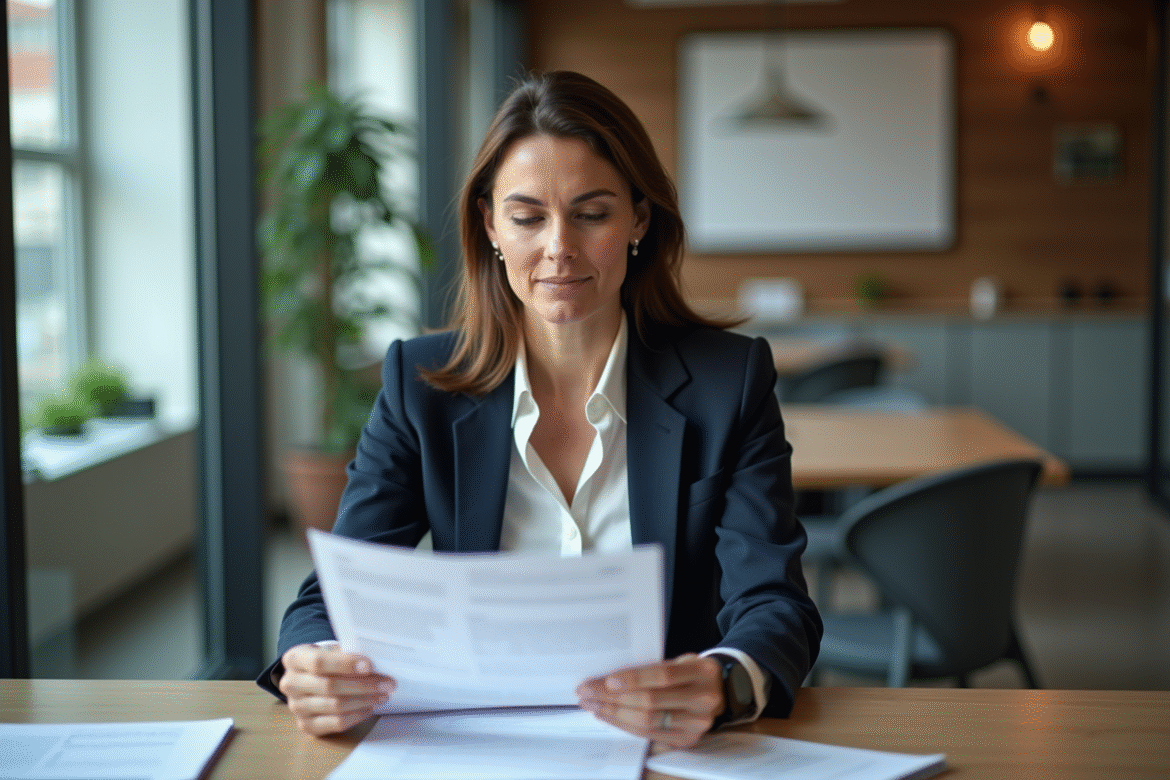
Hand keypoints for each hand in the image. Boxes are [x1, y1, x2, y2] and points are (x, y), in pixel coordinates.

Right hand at [278, 644, 395, 735]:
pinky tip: (369, 707)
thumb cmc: (325, 661)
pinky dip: (357, 715)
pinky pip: (336, 723)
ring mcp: (296, 707)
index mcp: (294, 658)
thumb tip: (374, 664)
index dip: (346, 664)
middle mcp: (290, 683)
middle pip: (329, 686)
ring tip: (382, 695)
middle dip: (363, 685)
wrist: (308, 678)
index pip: (319, 662)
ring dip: (364, 701)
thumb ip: (346, 653)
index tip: (370, 666)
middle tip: (387, 683)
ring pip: (335, 706)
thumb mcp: (330, 650)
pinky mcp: (306, 726)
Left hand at [576, 654, 723, 748]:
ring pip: (648, 720)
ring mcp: (696, 723)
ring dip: (614, 712)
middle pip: (651, 701)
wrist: (720, 691)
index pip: (663, 676)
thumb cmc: (692, 673)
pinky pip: (650, 733)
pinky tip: (608, 715)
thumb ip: (654, 668)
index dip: (634, 679)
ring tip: (593, 704)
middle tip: (588, 692)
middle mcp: (702, 699)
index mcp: (701, 672)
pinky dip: (625, 724)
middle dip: (613, 697)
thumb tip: (610, 677)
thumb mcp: (682, 661)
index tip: (607, 680)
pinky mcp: (687, 739)